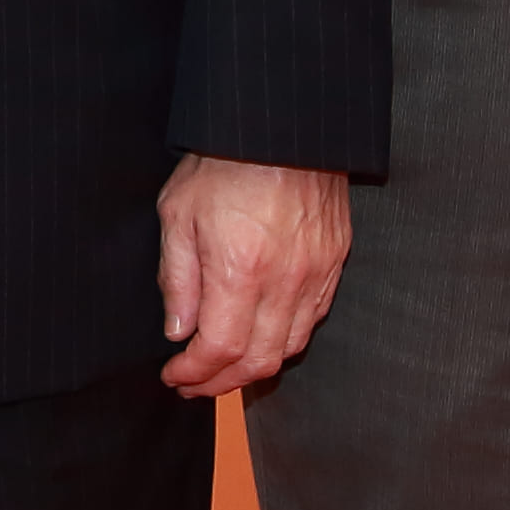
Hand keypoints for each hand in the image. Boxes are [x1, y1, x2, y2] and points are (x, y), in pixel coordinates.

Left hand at [156, 155, 350, 395]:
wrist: (282, 126)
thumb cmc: (222, 163)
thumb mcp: (178, 213)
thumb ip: (177, 278)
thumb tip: (178, 332)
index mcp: (240, 269)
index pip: (220, 349)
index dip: (195, 373)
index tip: (174, 376)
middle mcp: (285, 280)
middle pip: (259, 361)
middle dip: (221, 382)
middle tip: (193, 384)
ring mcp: (316, 273)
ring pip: (290, 347)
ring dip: (254, 367)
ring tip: (223, 368)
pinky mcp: (335, 261)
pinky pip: (313, 319)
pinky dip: (284, 339)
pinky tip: (259, 336)